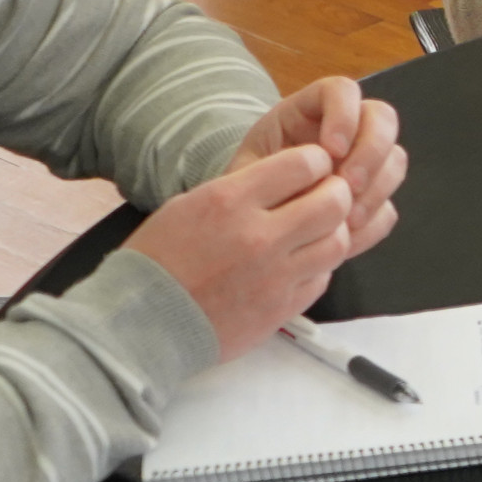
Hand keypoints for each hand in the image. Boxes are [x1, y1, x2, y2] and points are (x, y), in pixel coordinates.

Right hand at [129, 146, 354, 359]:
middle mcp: (258, 236)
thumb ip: (242, 190)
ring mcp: (274, 275)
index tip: (316, 166)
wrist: (143, 320)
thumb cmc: (159, 261)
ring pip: (338, 242)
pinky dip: (319, 267)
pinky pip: (323, 278)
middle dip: (337, 193)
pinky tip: (301, 263)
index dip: (316, 161)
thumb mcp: (190, 205)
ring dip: (333, 232)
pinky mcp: (282, 308)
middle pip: (333, 203)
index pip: (303, 164)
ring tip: (318, 231)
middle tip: (329, 195)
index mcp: (230, 201)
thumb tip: (288, 179)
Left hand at [230, 78, 404, 258]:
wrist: (244, 226)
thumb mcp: (242, 171)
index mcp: (308, 111)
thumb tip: (321, 168)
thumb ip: (274, 166)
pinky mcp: (368, 198)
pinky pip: (389, 202)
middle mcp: (343, 130)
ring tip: (346, 219)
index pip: (342, 91)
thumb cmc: (239, 192)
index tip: (330, 151)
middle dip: (371, 153)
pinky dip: (374, 217)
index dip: (345, 115)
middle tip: (349, 186)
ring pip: (394, 159)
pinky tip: (348, 232)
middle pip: (382, 118)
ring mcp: (361, 163)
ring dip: (377, 188)